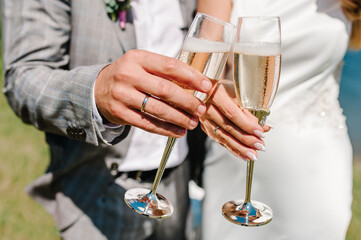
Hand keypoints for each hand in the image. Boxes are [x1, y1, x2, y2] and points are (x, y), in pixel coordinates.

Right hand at [94, 50, 212, 137]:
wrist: (98, 88)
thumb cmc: (129, 75)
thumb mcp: (142, 64)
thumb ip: (164, 70)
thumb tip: (197, 84)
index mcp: (137, 58)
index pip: (170, 66)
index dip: (191, 77)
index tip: (206, 86)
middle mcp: (128, 75)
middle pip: (165, 90)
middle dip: (187, 101)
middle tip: (201, 109)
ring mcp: (122, 95)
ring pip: (157, 109)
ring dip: (179, 118)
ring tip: (193, 122)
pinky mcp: (120, 113)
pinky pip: (147, 124)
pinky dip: (166, 129)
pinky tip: (179, 131)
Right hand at [200, 80, 270, 160]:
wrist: (207, 89)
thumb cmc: (225, 88)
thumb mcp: (238, 92)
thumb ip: (250, 109)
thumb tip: (264, 126)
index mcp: (214, 93)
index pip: (232, 113)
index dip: (246, 124)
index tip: (260, 132)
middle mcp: (206, 107)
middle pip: (227, 127)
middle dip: (246, 139)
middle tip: (260, 146)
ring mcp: (204, 119)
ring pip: (223, 137)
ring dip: (240, 148)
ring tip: (253, 154)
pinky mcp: (205, 128)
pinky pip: (220, 141)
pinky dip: (233, 149)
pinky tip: (243, 154)